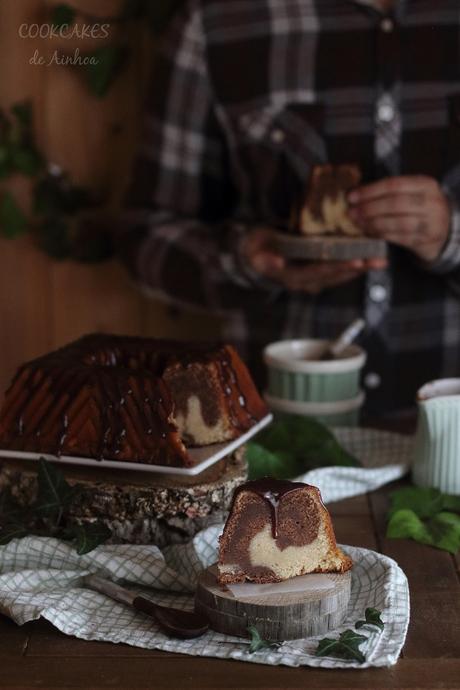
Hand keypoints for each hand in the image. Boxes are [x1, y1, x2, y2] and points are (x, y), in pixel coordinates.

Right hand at [239, 227, 386, 293]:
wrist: (255, 254)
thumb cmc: (257, 250)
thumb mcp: (257, 253)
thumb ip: (267, 259)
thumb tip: (277, 262)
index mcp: (294, 277)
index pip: (319, 272)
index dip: (338, 267)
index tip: (356, 260)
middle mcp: (307, 282)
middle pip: (336, 275)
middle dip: (358, 268)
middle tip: (378, 260)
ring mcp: (314, 278)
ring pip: (341, 274)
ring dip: (361, 267)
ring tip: (381, 259)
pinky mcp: (319, 272)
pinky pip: (339, 269)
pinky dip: (354, 261)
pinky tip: (369, 254)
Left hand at [348, 175, 450, 262]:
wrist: (444, 228)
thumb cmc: (419, 207)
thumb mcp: (411, 192)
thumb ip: (389, 191)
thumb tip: (356, 193)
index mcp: (425, 184)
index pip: (393, 185)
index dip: (370, 191)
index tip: (351, 197)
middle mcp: (431, 202)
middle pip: (395, 203)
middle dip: (369, 208)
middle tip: (351, 213)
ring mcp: (430, 222)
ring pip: (397, 223)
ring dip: (374, 224)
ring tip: (359, 224)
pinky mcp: (425, 240)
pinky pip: (399, 238)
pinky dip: (382, 235)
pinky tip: (370, 233)